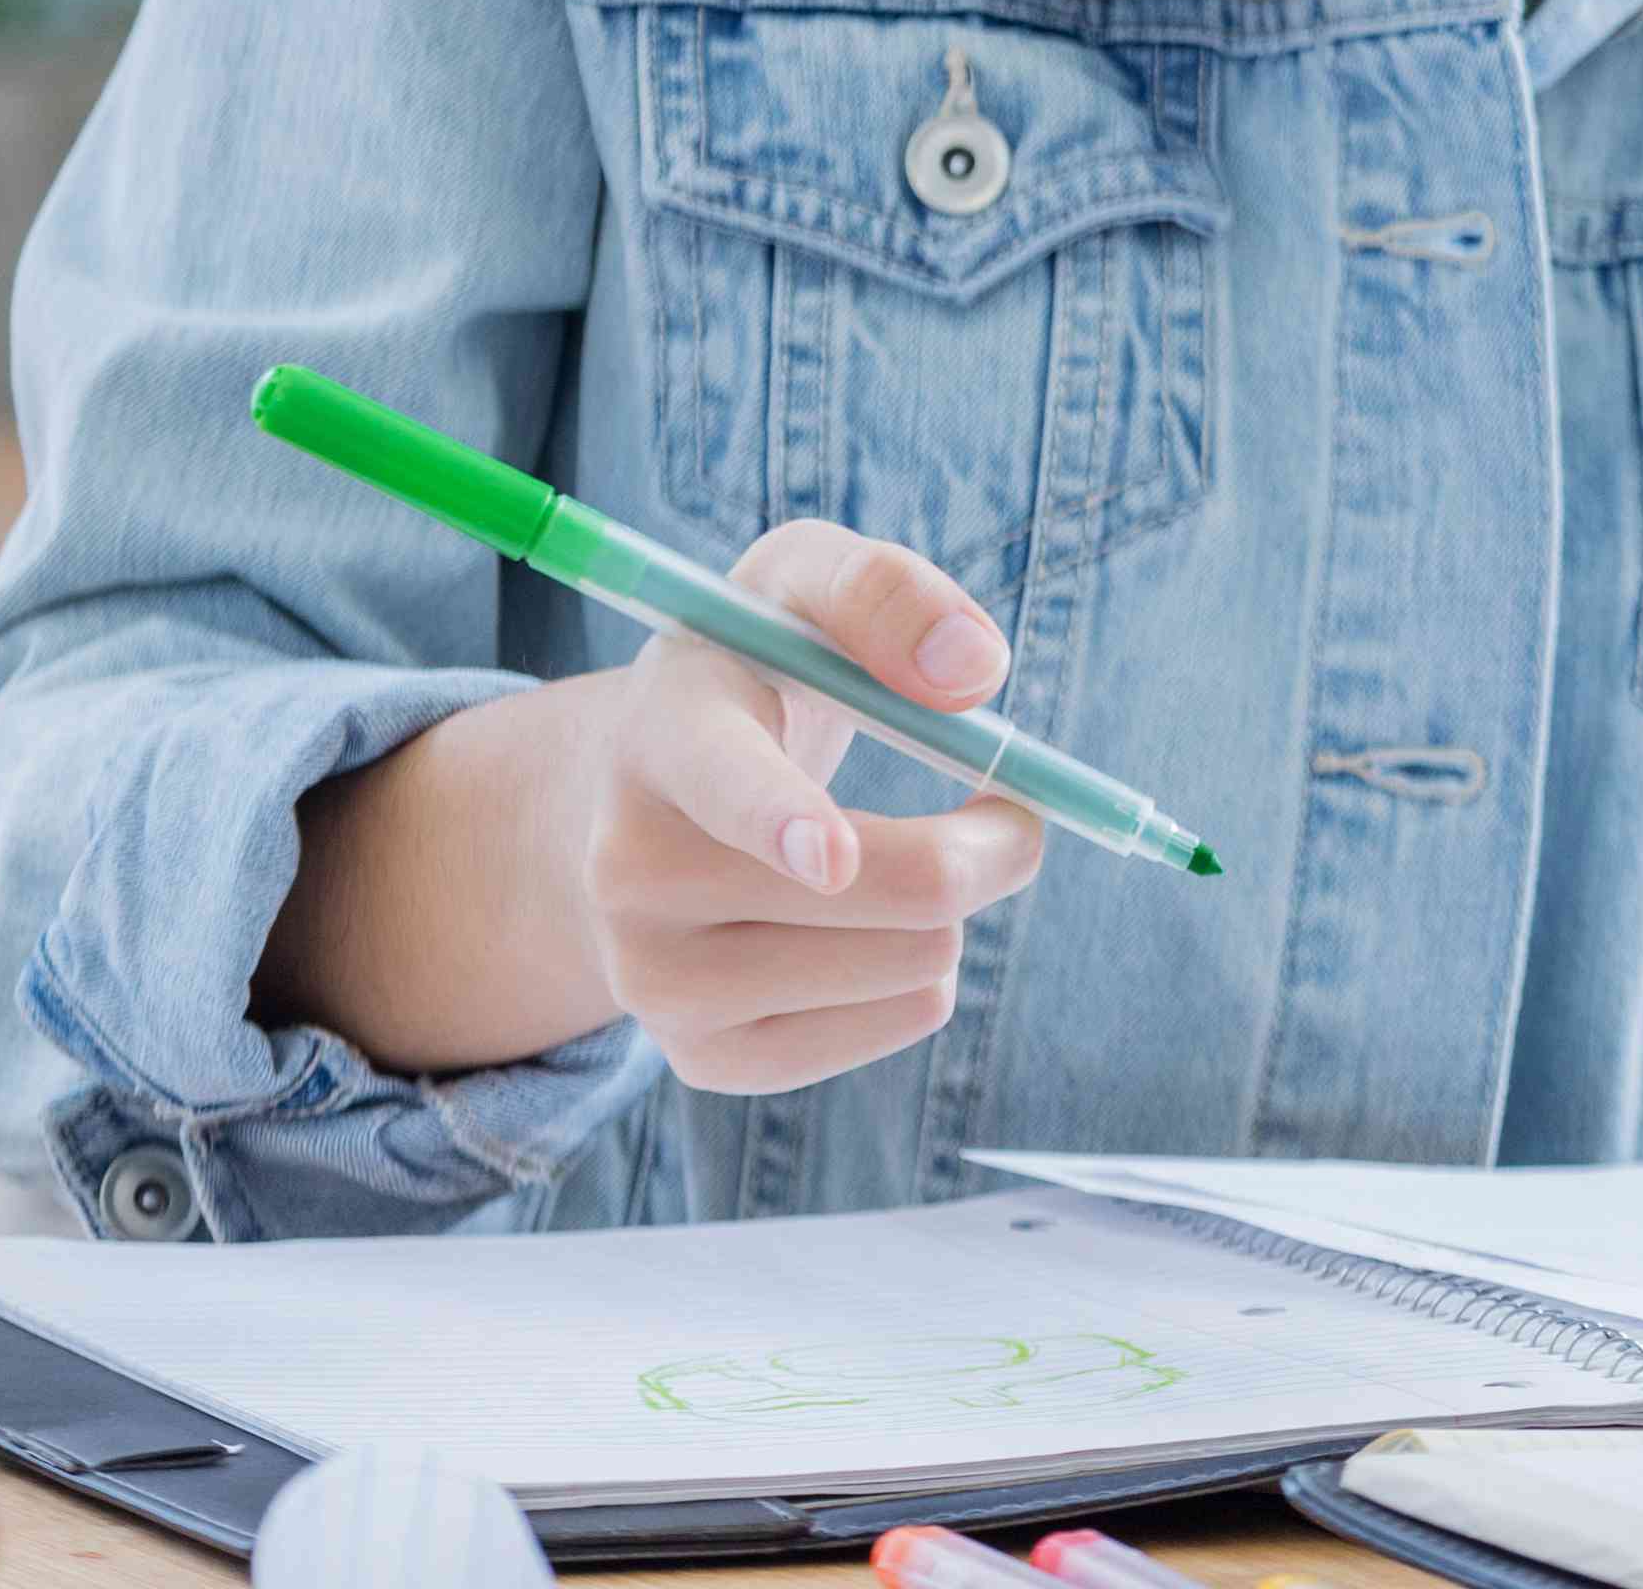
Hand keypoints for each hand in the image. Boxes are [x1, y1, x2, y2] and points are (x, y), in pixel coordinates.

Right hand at [580, 521, 1048, 1093]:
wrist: (644, 793)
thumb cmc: (758, 666)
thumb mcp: (804, 584)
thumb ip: (888, 593)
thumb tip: (974, 672)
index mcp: (665, 732)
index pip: (723, 782)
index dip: (781, 819)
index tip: (831, 855)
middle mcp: (633, 870)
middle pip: (879, 889)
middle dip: (992, 843)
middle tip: (1010, 807)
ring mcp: (654, 981)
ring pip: (913, 963)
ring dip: (957, 906)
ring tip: (906, 857)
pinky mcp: (704, 1059)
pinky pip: (901, 1024)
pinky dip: (926, 974)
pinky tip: (870, 929)